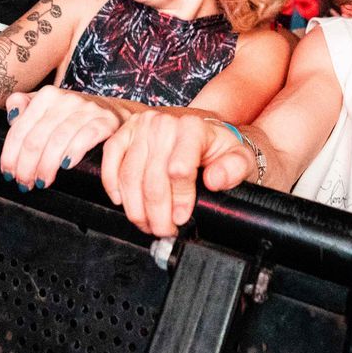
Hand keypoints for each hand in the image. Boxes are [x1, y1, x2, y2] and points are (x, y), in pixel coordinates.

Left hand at [0, 88, 119, 189]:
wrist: (114, 111)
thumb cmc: (74, 116)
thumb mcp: (48, 107)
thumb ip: (25, 106)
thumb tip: (11, 116)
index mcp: (46, 96)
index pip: (20, 129)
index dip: (10, 154)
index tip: (8, 173)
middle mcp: (66, 99)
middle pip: (36, 138)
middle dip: (26, 166)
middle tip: (24, 183)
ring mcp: (87, 109)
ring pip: (58, 140)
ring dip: (46, 166)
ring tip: (41, 182)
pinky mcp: (106, 121)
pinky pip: (86, 138)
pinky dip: (73, 153)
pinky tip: (65, 166)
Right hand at [99, 111, 254, 236]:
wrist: (208, 137)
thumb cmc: (222, 151)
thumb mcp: (240, 160)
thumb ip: (234, 169)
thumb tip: (215, 179)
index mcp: (193, 127)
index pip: (178, 169)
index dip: (179, 200)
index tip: (182, 218)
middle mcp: (165, 122)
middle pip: (152, 178)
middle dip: (157, 212)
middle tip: (164, 230)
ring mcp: (142, 125)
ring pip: (129, 174)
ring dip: (136, 207)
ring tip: (147, 224)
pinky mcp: (126, 131)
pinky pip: (110, 158)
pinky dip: (113, 183)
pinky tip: (121, 201)